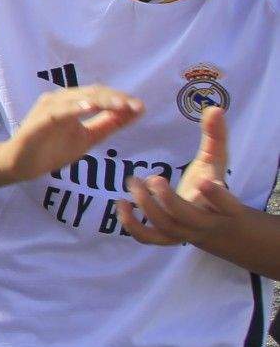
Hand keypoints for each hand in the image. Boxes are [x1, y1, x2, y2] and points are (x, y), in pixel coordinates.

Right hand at [1, 85, 143, 182]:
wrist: (21, 165)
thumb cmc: (51, 149)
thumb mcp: (88, 138)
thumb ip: (109, 124)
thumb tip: (135, 111)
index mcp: (72, 102)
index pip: (100, 94)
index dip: (121, 98)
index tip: (141, 107)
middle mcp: (59, 100)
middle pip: (92, 92)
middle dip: (116, 98)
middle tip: (136, 105)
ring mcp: (48, 108)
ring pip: (77, 98)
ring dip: (101, 100)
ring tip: (120, 104)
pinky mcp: (38, 121)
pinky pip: (58, 112)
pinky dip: (74, 108)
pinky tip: (89, 108)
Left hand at [127, 105, 252, 251]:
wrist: (212, 221)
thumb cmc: (211, 182)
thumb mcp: (216, 160)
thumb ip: (214, 136)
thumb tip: (214, 108)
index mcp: (224, 205)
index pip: (226, 204)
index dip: (217, 195)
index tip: (204, 180)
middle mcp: (204, 222)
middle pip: (187, 217)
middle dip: (168, 199)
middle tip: (153, 178)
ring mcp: (183, 232)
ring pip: (165, 227)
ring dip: (146, 206)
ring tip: (133, 182)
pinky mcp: (165, 238)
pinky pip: (147, 237)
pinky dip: (131, 224)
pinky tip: (120, 203)